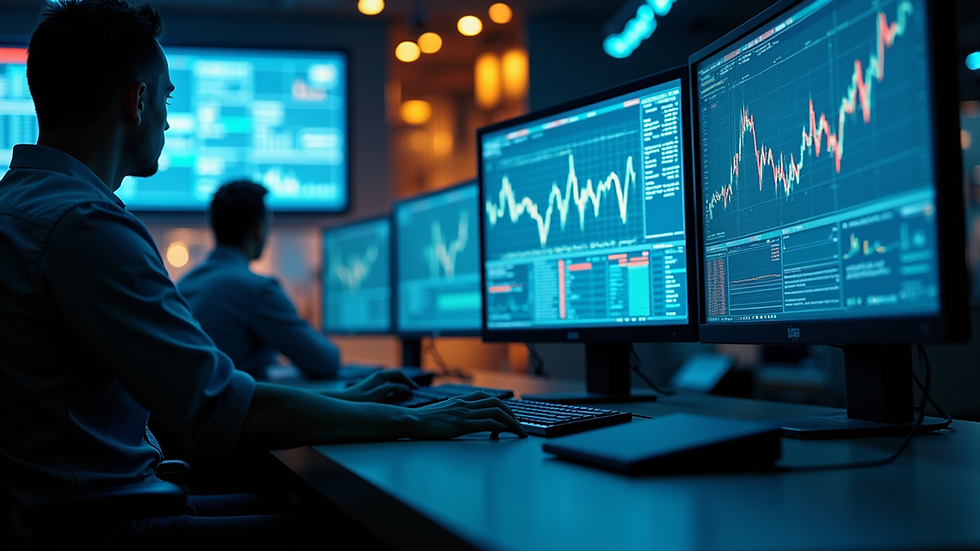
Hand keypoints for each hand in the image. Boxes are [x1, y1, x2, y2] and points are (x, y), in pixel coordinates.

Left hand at [340, 370, 417, 402]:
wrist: (345, 401)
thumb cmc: (360, 399)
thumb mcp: (378, 394)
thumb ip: (393, 389)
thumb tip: (406, 388)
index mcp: (381, 375)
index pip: (399, 374)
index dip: (409, 381)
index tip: (415, 390)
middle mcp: (378, 376)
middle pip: (397, 376)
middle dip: (406, 383)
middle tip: (414, 392)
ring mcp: (375, 380)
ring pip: (392, 380)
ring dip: (401, 386)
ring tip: (407, 394)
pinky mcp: (373, 386)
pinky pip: (388, 384)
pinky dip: (395, 388)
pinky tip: (396, 397)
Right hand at [412, 392, 527, 438]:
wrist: (412, 421)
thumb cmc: (421, 420)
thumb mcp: (439, 412)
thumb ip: (450, 412)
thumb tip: (456, 418)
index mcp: (459, 401)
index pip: (485, 396)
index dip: (499, 403)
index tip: (507, 412)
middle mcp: (464, 404)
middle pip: (496, 402)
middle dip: (511, 413)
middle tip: (517, 424)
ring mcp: (465, 413)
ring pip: (496, 412)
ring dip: (512, 421)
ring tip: (519, 431)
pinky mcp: (463, 424)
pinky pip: (488, 423)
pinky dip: (501, 427)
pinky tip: (505, 433)